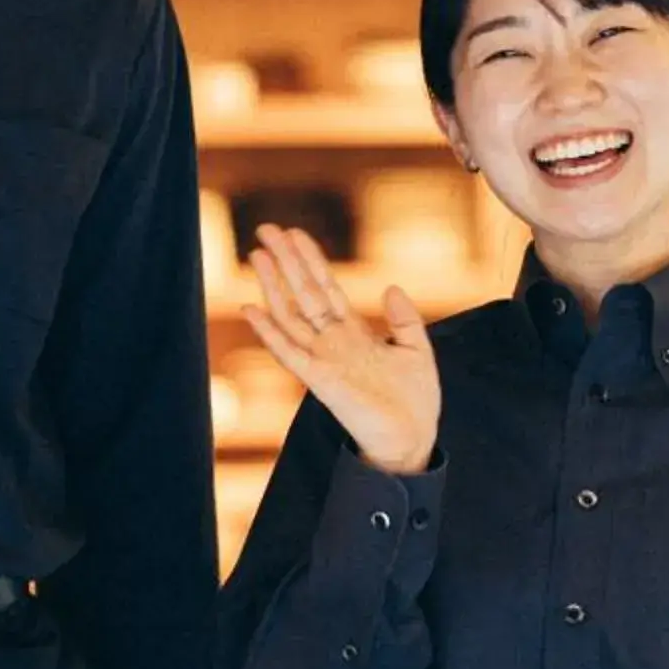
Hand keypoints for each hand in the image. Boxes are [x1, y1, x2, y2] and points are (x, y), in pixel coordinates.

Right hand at [240, 225, 439, 476]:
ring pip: (291, 315)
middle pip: (303, 293)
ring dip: (273, 285)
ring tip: (257, 254)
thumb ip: (404, 319)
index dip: (311, 260)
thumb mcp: (417, 350)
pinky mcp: (319, 381)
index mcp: (354, 334)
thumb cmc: (414, 402)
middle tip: (266, 228)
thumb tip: (391, 286)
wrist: (412, 440)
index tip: (295, 233)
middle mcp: (332, 342)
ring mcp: (322, 360)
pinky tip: (252, 309)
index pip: (327, 288)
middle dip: (285, 260)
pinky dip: (269, 331)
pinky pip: (289, 352)